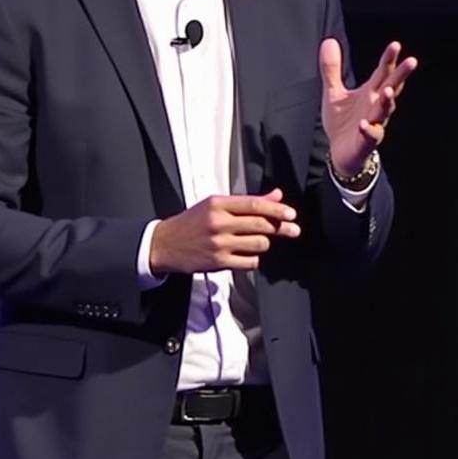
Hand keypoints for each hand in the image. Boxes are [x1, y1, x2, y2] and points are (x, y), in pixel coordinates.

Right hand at [149, 188, 300, 274]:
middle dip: (281, 227)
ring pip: (258, 244)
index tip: (290, 214)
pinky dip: (254, 259)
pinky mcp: (218, 262)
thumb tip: (275, 196)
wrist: (164, 244)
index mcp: (217, 204)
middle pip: (260, 225)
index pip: (254, 204)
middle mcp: (218, 223)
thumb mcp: (215, 205)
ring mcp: (219, 244)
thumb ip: (246, 202)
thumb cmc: (190, 222)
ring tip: (260, 240)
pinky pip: (249, 262)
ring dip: (264, 243)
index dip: (276, 210)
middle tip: (293, 229)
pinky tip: (248, 254)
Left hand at [320, 38, 417, 175]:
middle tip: (411, 62)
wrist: (341, 153)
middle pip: (391, 88)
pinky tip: (365, 124)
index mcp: (370, 93)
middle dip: (400, 76)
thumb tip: (329, 41)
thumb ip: (332, 69)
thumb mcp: (334, 93)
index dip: (389, 59)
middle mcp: (375, 106)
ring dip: (386, 102)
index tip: (396, 45)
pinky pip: (370, 136)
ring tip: (386, 91)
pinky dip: (369, 130)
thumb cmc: (343, 123)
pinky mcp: (366, 141)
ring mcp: (374, 124)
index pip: (383, 73)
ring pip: (384, 111)